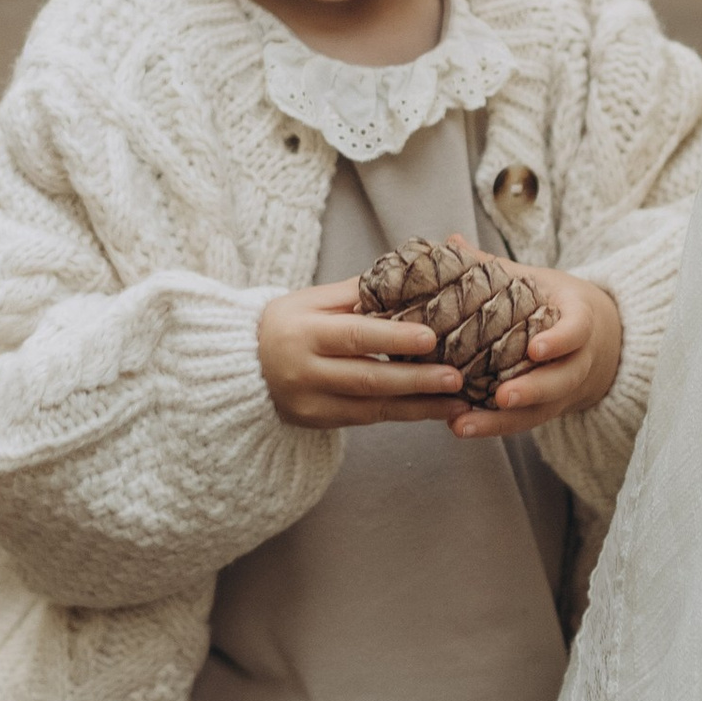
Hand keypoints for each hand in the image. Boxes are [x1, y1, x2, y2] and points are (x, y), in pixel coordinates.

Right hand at [259, 279, 463, 428]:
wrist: (243, 364)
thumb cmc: (287, 323)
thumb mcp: (313, 300)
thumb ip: (358, 293)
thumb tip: (409, 278)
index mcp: (304, 332)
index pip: (354, 335)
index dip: (394, 338)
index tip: (432, 338)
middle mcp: (305, 371)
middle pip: (367, 378)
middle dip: (416, 381)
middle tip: (456, 377)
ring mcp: (310, 402)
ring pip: (371, 408)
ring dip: (419, 406)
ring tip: (458, 404)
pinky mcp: (318, 422)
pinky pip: (366, 420)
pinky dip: (403, 415)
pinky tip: (433, 410)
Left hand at [450, 264, 622, 441]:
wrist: (601, 338)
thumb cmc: (555, 303)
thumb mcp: (533, 280)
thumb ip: (493, 266)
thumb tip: (450, 241)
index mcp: (579, 319)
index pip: (577, 330)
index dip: (560, 340)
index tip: (536, 349)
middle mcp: (578, 360)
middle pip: (562, 380)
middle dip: (533, 391)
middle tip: (501, 398)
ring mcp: (565, 389)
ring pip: (541, 411)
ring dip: (502, 422)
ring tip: (463, 426)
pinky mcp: (549, 408)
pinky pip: (525, 422)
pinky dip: (494, 426)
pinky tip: (460, 426)